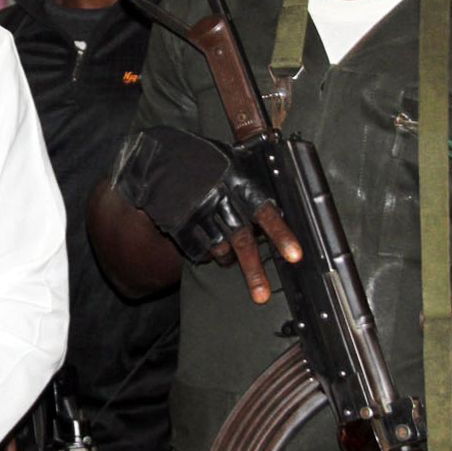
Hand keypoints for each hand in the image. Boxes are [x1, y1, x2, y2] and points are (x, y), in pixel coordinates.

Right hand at [112, 127, 300, 301]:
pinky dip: (206, 253)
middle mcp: (220, 201)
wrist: (156, 156)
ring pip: (219, 249)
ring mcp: (198, 215)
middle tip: (262, 295)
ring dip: (228, 259)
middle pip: (241, 241)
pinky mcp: (179, 225)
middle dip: (253, 270)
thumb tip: (279, 181)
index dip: (281, 235)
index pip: (265, 213)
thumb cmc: (199, 154)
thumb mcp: (231, 155)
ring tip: (231, 260)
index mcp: (238, 183)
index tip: (295, 255)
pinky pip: (198, 249)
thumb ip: (252, 172)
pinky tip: (209, 246)